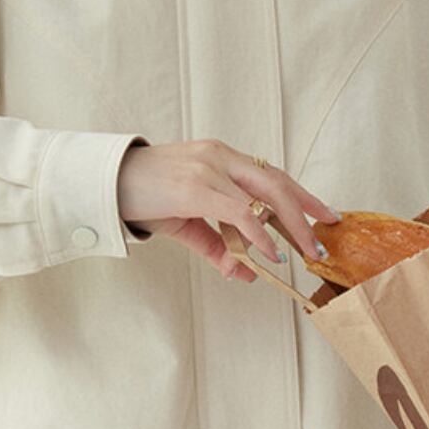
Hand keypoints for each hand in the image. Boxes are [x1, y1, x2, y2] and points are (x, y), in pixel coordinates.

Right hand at [117, 139, 340, 281]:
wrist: (104, 185)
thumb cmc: (143, 197)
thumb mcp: (187, 222)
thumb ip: (217, 246)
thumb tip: (247, 272)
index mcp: (221, 157)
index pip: (272, 174)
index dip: (301, 195)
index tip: (324, 214)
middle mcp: (220, 156)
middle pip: (278, 182)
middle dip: (306, 210)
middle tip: (324, 237)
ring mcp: (209, 168)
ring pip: (266, 194)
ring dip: (291, 226)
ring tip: (305, 251)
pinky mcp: (195, 187)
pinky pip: (240, 212)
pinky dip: (260, 234)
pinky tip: (270, 253)